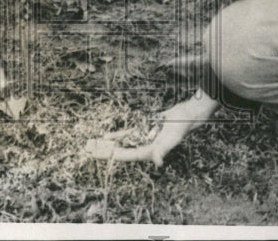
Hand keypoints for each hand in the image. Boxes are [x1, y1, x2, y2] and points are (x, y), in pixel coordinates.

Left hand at [86, 90, 218, 166]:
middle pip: (122, 151)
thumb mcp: (172, 138)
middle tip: (90, 152)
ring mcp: (143, 138)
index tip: (104, 156)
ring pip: (122, 143)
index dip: (117, 156)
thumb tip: (157, 162)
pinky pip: (127, 134)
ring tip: (94, 146)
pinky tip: (106, 137)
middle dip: (107, 152)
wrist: (188, 114)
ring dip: (109, 145)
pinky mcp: (143, 129)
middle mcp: (145, 146)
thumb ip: (163, 149)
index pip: (130, 155)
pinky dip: (117, 135)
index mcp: (151, 151)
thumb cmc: (181, 127)